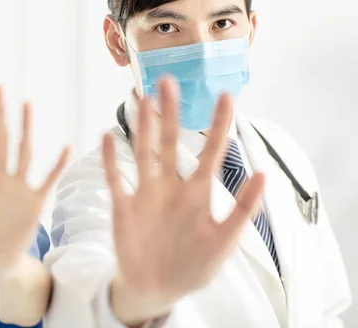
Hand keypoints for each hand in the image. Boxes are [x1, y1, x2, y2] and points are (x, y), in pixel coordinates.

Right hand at [102, 77, 263, 324]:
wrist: (156, 289)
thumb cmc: (193, 267)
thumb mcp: (224, 242)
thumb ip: (243, 210)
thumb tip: (263, 174)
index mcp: (197, 194)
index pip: (211, 152)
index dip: (219, 125)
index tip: (225, 95)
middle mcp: (170, 187)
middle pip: (170, 143)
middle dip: (171, 113)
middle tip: (168, 82)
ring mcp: (146, 194)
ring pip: (143, 153)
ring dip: (142, 128)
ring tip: (142, 100)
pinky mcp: (123, 206)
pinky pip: (115, 178)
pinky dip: (110, 159)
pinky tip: (108, 137)